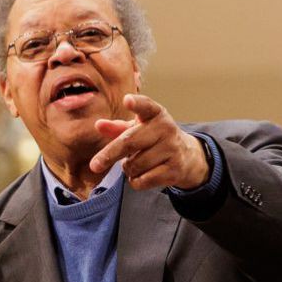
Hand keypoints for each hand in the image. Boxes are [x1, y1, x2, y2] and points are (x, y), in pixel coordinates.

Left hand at [90, 94, 210, 189]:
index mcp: (155, 114)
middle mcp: (166, 128)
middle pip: (130, 142)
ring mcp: (172, 149)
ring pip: (135, 165)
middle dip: (110, 155)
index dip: (137, 103)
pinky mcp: (174, 170)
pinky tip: (141, 176)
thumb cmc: (154, 139)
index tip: (127, 100)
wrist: (186, 156)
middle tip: (94, 166)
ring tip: (135, 164)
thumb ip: (118, 128)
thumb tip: (98, 125)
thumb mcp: (138, 129)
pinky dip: (135, 181)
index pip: (146, 106)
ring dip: (127, 169)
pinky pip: (143, 180)